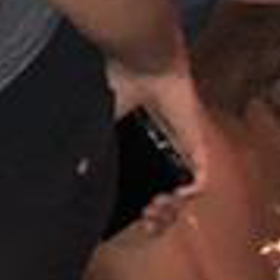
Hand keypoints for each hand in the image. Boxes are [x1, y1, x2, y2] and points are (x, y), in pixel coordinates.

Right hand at [110, 61, 214, 238]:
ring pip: (184, 188)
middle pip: (166, 190)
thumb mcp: (101, 118)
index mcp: (142, 143)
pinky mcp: (195, 139)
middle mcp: (163, 147)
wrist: (143, 60)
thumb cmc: (121, 82)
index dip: (140, 202)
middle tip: (145, 218)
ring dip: (173, 206)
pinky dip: (192, 189)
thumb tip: (77, 171)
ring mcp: (181, 145)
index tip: (132, 215)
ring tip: (156, 209)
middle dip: (158, 212)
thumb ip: (93, 146)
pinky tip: (177, 194)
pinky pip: (202, 172)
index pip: (146, 182)